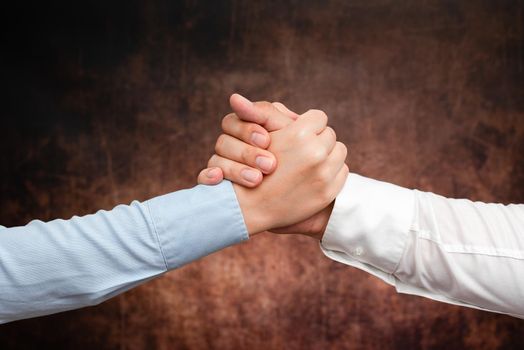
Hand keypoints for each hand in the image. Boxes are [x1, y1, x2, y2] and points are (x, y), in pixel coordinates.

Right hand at [197, 94, 297, 186]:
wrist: (298, 200)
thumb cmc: (299, 159)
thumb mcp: (291, 136)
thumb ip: (271, 116)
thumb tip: (235, 99)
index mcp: (244, 130)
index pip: (233, 122)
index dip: (248, 129)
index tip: (266, 140)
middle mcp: (231, 147)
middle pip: (224, 141)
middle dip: (247, 152)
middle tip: (270, 165)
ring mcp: (223, 168)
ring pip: (216, 160)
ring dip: (235, 169)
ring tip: (257, 180)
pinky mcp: (219, 187)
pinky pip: (204, 178)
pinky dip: (209, 177)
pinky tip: (218, 179)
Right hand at [198, 94, 347, 238]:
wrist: (251, 208)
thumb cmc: (250, 167)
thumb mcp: (255, 136)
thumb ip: (262, 114)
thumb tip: (235, 98)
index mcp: (299, 133)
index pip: (319, 117)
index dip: (308, 125)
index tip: (299, 134)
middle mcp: (315, 152)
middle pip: (330, 134)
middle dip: (318, 140)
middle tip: (303, 150)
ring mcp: (324, 173)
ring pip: (339, 152)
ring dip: (328, 155)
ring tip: (310, 163)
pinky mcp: (329, 191)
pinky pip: (342, 172)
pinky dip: (332, 173)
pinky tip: (314, 177)